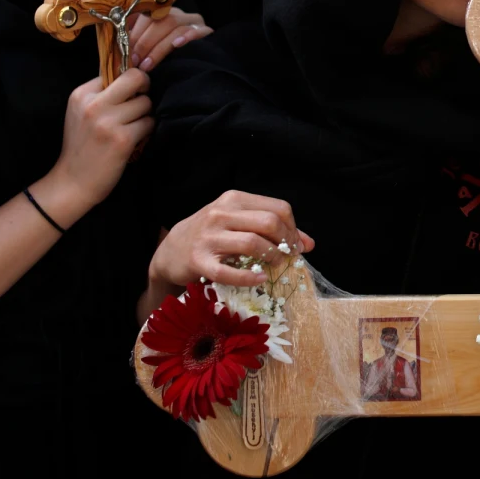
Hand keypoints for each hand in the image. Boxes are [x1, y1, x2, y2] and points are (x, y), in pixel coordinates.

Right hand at [49, 70, 153, 210]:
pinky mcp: (122, 139)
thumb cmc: (82, 146)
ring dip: (145, 115)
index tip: (127, 96)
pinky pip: (149, 123)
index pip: (117, 70)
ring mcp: (107, 121)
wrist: (73, 181)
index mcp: (81, 93)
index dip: (128, 82)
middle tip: (139, 105)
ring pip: (146, 103)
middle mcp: (93, 104)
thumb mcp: (81, 113)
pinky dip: (147, 131)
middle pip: (136, 78)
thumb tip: (134, 76)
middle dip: (144, 90)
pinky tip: (134, 140)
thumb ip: (102, 94)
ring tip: (131, 128)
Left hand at [128, 8, 212, 72]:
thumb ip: (135, 42)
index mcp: (161, 14)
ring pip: (174, 24)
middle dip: (145, 42)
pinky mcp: (206, 32)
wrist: (199, 70)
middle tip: (135, 62)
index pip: (145, 15)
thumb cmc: (166, 60)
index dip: (134, 33)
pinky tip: (177, 46)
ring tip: (148, 65)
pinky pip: (196, 31)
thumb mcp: (148, 49)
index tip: (126, 51)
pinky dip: (186, 37)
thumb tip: (116, 42)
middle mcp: (177, 14)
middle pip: (159, 20)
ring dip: (159, 47)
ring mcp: (193, 21)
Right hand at [148, 190, 315, 287]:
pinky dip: (250, 278)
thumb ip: (274, 229)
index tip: (295, 245)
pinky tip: (260, 280)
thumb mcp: (240, 222)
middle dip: (286, 242)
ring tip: (275, 266)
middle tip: (288, 257)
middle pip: (269, 222)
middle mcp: (221, 213)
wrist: (171, 250)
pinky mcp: (199, 261)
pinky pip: (229, 272)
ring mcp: (209, 237)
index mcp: (234, 199)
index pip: (278, 208)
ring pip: (253, 243)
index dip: (293, 228)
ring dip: (272, 257)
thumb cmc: (211, 234)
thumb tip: (309, 244)